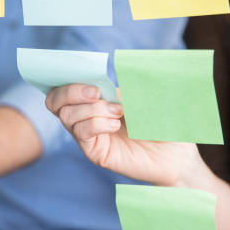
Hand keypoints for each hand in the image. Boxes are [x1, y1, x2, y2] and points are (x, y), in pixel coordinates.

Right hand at [45, 84, 206, 186]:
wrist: (175, 151)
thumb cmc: (160, 120)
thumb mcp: (141, 95)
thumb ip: (119, 87)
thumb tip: (100, 82)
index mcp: (94, 99)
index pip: (63, 86)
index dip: (67, 78)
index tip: (89, 78)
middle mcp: (86, 116)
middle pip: (54, 101)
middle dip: (71, 91)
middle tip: (96, 93)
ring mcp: (88, 135)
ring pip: (67, 116)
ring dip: (92, 109)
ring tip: (117, 112)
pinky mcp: (94, 152)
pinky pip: (81, 133)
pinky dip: (96, 124)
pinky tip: (115, 125)